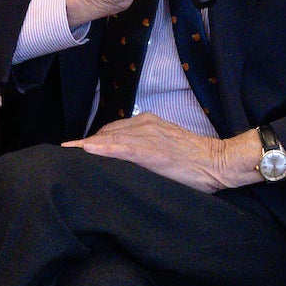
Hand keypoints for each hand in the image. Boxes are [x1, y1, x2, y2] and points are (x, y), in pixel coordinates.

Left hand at [64, 113, 239, 191]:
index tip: (76, 149)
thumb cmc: (196, 161)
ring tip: (67, 153)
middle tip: (69, 155)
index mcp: (149, 123)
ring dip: (87, 146)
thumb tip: (126, 162)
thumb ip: (146, 150)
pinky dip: (102, 148)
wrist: (218, 161)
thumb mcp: (167, 150)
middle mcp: (146, 124)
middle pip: (106, 132)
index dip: (94, 140)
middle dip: (87, 144)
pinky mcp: (151, 151)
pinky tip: (86, 150)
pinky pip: (121, 148)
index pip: (113, 130)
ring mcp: (148, 136)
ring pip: (109, 138)